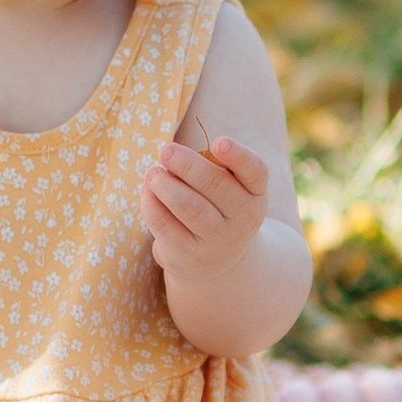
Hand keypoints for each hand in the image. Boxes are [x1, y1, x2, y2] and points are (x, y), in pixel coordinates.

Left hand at [139, 136, 267, 282]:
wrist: (216, 259)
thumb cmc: (217, 206)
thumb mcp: (227, 187)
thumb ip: (210, 168)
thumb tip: (172, 157)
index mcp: (255, 192)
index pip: (255, 171)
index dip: (238, 156)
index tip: (218, 142)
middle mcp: (243, 219)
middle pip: (216, 185)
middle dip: (187, 165)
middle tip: (165, 151)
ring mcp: (218, 241)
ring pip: (190, 207)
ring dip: (166, 186)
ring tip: (152, 173)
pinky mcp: (190, 255)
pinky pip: (167, 227)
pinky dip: (152, 205)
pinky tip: (147, 192)